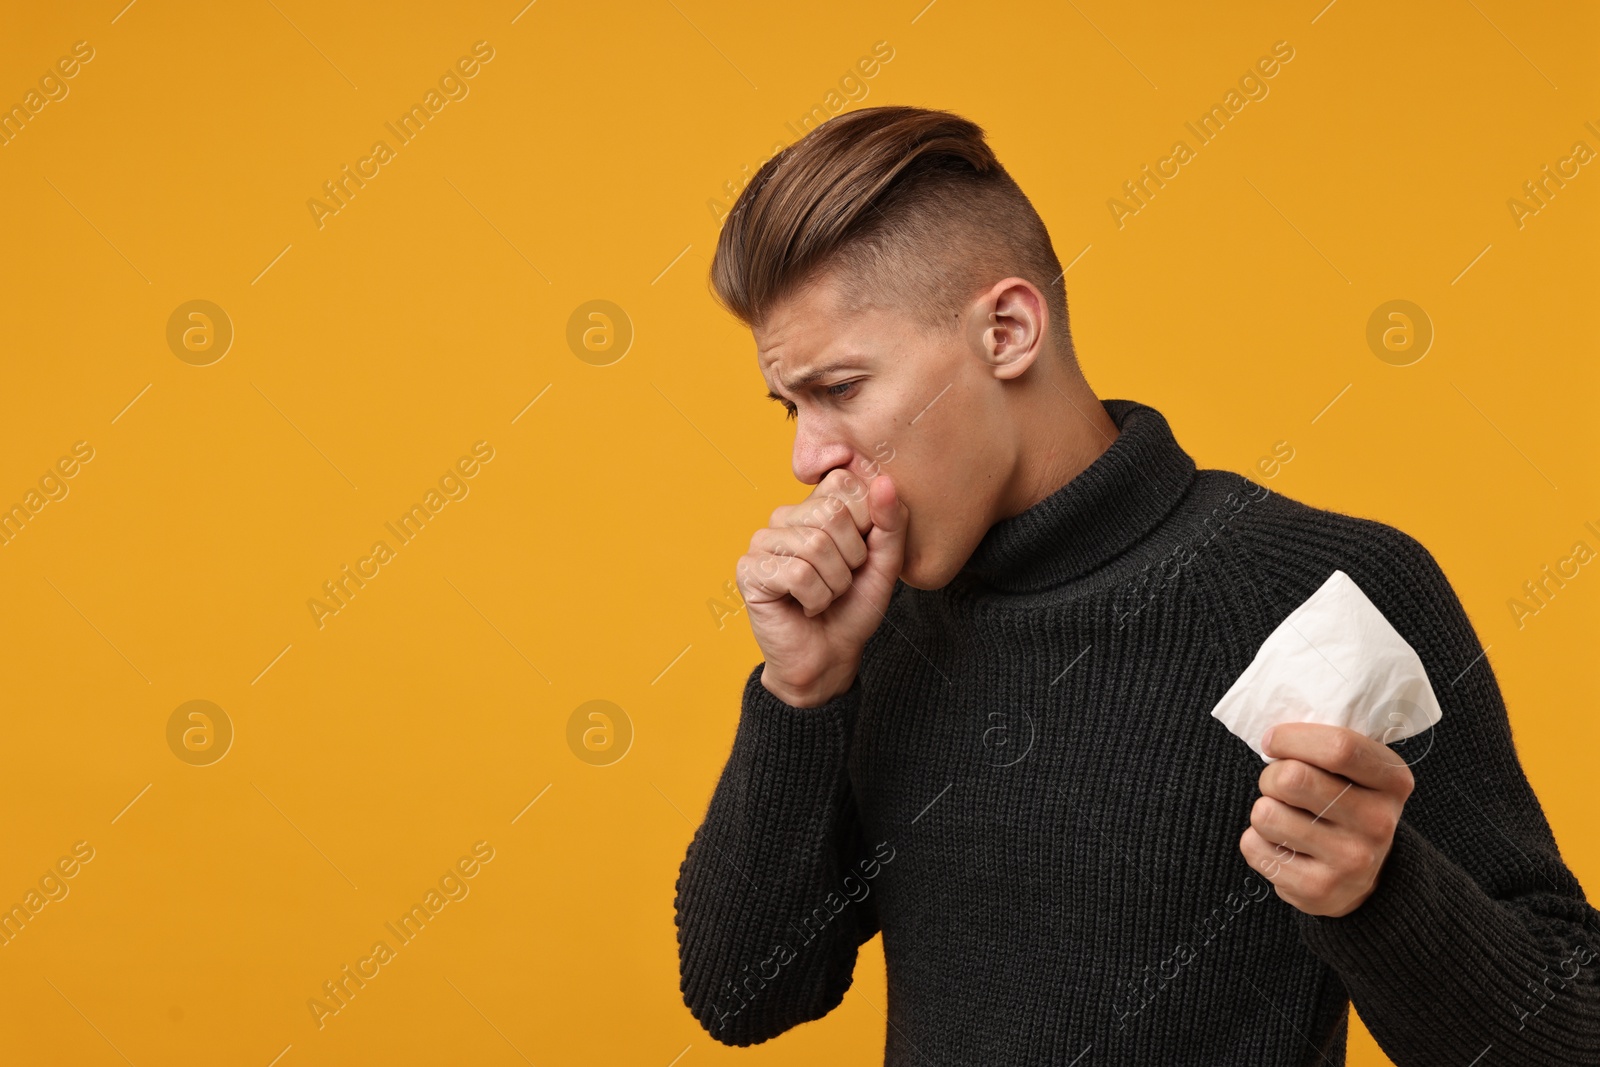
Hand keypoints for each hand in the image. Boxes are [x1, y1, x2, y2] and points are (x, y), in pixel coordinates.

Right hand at [735, 470, 908, 706]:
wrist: (830, 656)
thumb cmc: (854, 607)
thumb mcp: (885, 563)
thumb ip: (891, 522)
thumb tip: (884, 482)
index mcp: (816, 504)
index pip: (844, 482)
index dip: (866, 523)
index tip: (859, 555)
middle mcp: (785, 516)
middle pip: (831, 513)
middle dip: (851, 558)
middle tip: (841, 581)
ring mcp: (762, 541)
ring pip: (814, 545)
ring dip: (834, 584)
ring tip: (825, 596)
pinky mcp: (749, 570)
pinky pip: (798, 574)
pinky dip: (815, 599)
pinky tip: (806, 606)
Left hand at [1238, 722, 1414, 916]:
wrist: (1363, 880)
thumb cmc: (1346, 806)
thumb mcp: (1357, 772)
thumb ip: (1329, 745)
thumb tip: (1273, 730)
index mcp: (1393, 781)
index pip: (1338, 747)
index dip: (1292, 738)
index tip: (1273, 740)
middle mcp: (1379, 823)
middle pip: (1292, 778)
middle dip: (1271, 775)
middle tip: (1279, 785)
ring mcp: (1351, 861)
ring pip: (1266, 813)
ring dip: (1263, 810)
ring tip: (1286, 818)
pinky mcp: (1318, 890)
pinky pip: (1254, 847)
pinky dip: (1256, 842)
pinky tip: (1284, 848)